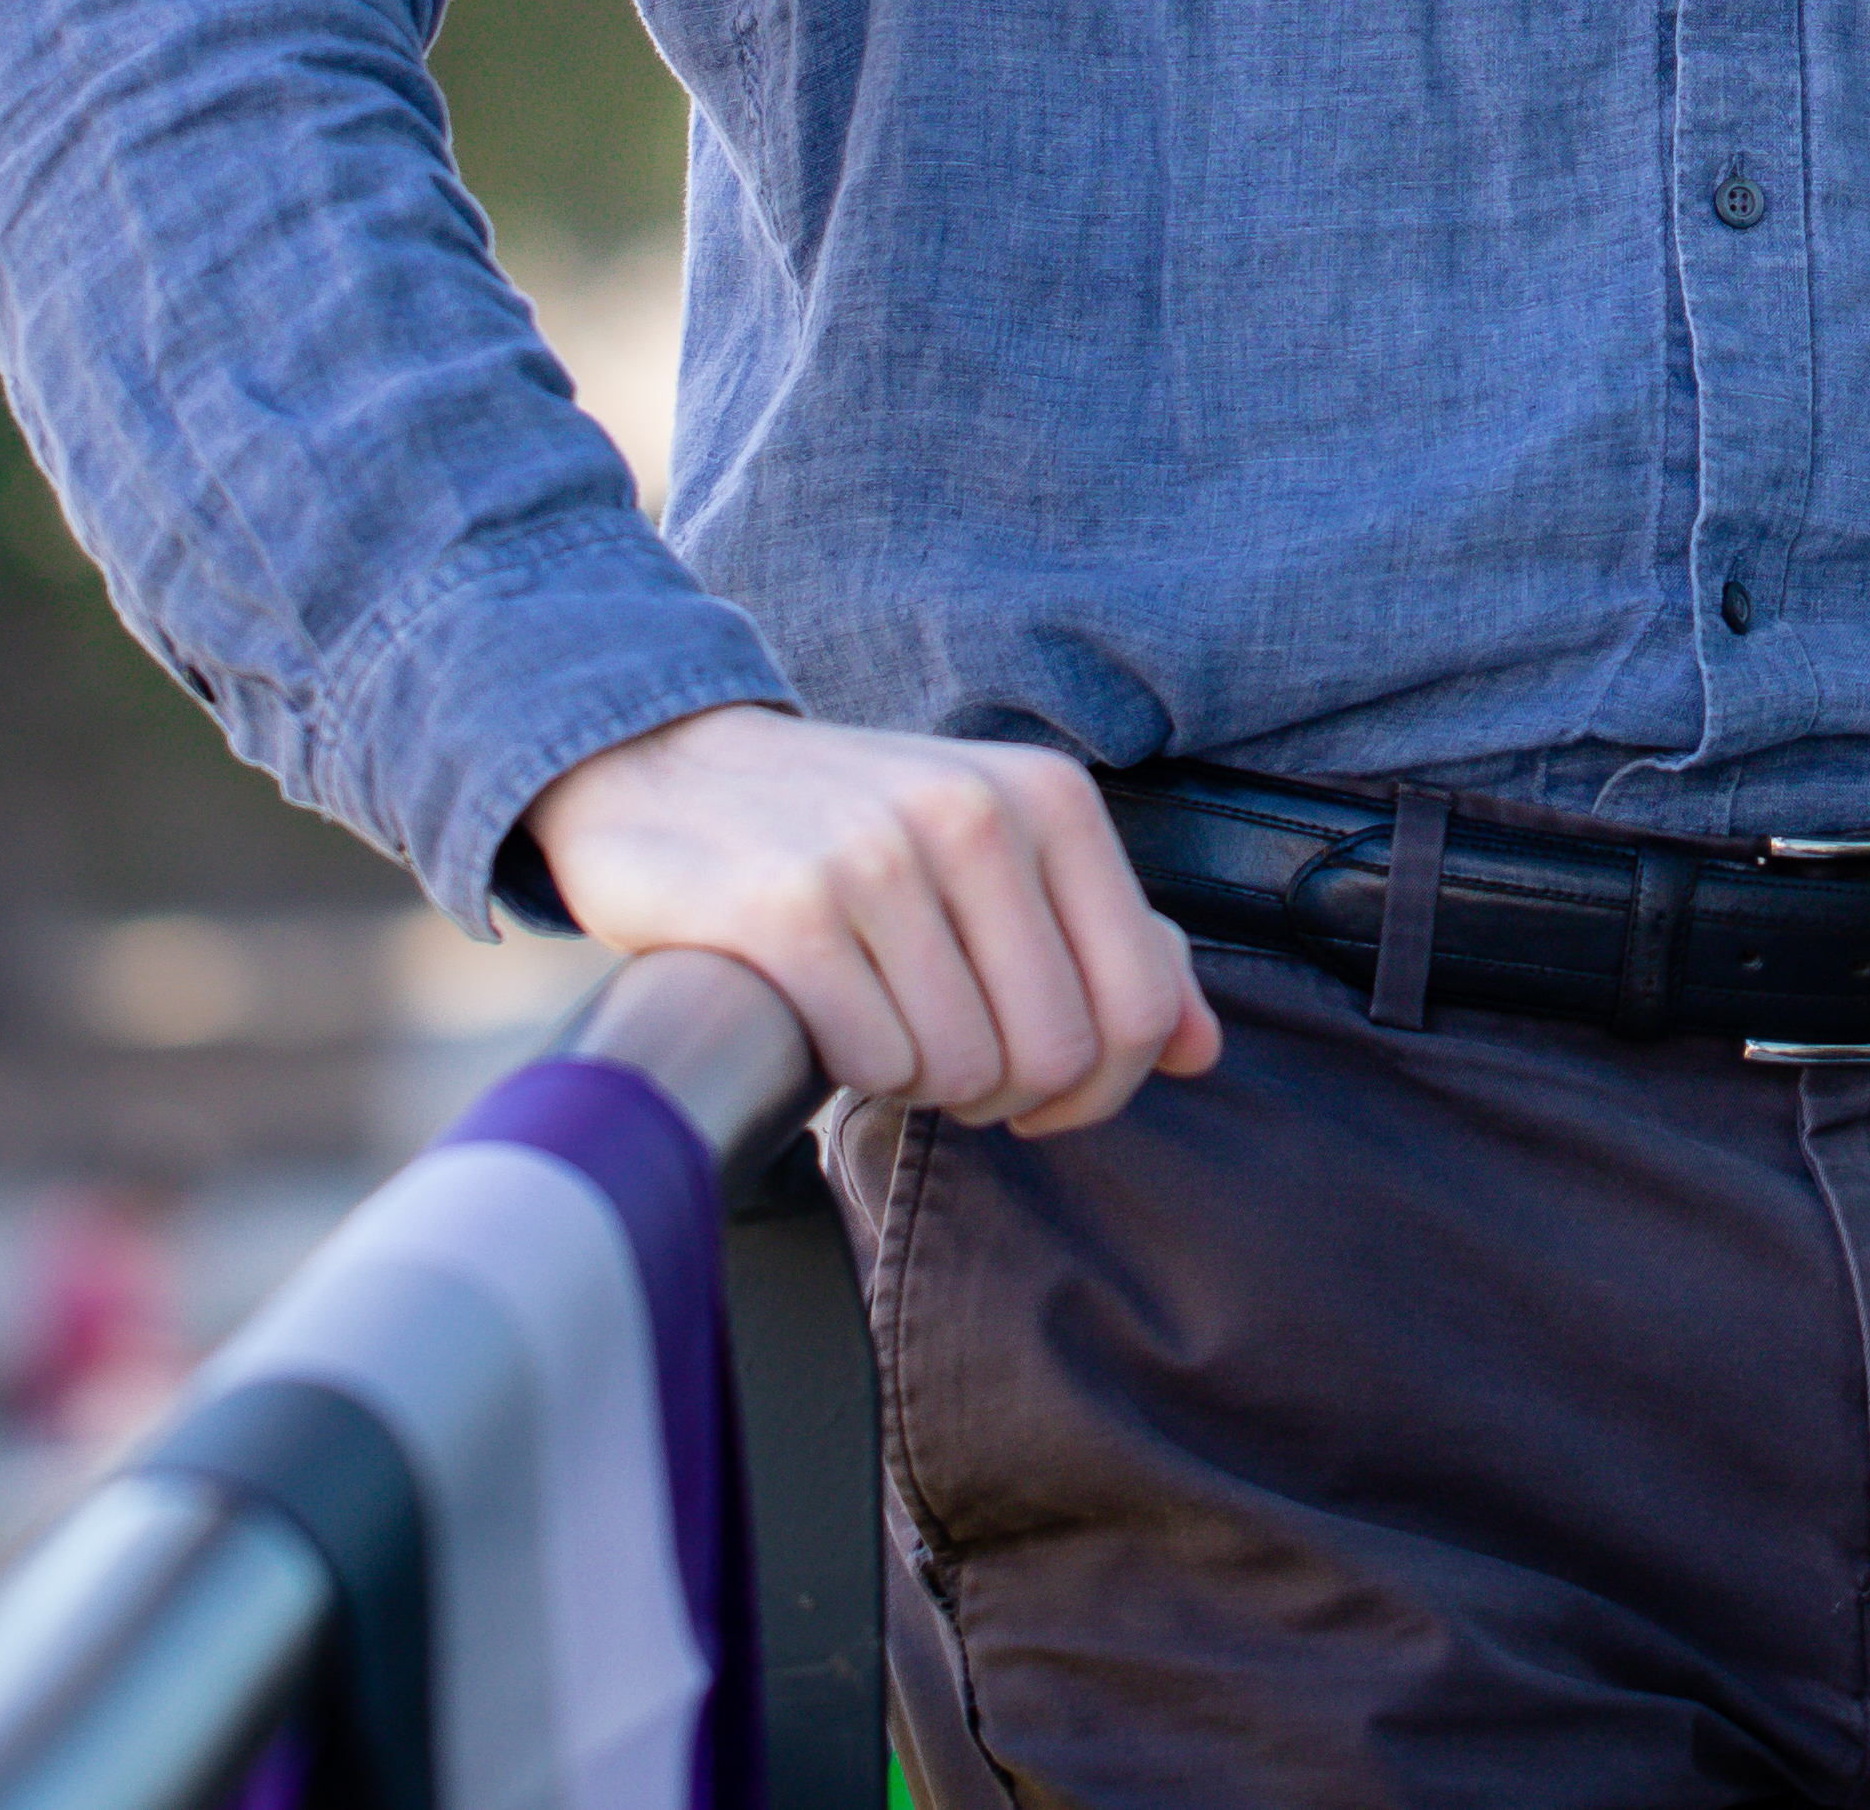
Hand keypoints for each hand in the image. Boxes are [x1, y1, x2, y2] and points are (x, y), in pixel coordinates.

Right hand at [525, 704, 1221, 1135]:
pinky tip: (825, 1013)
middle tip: (944, 1058)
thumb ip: (1110, 938)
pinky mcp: (791, 910)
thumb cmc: (851, 831)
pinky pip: (875, 1064)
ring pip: (966, 1071)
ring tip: (879, 1018)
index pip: (1143, 1004)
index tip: (1039, 1085)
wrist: (667, 773)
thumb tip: (1202, 1048)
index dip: (1101, 1084)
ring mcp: (882, 854)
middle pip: (1058, 1053)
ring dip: (921, 1081)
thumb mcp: (998, 850)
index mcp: (1050, 798)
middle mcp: (975, 812)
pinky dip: (852, 1069)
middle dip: (1006, 1095)